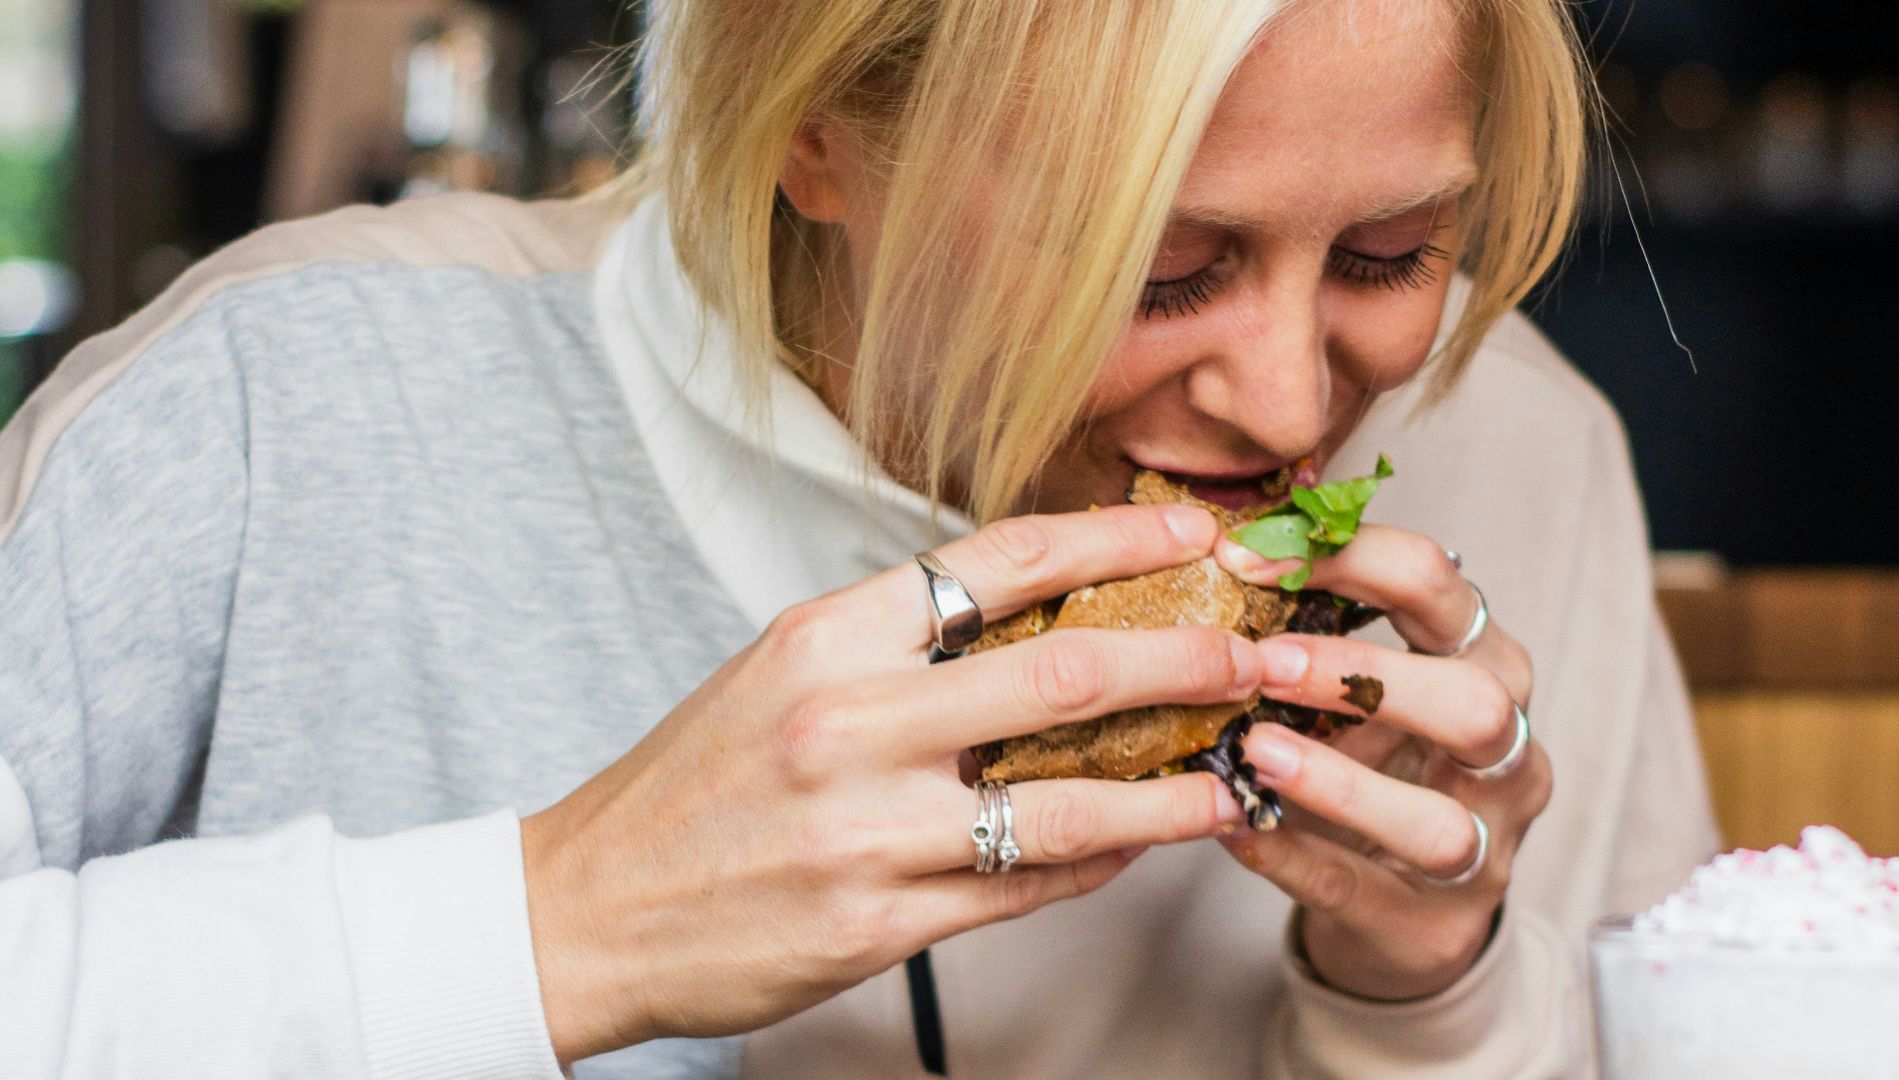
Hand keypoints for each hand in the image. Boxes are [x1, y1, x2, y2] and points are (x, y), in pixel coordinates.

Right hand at [521, 504, 1258, 1063]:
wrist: (587, 908)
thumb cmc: (692, 785)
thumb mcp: (780, 674)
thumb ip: (898, 645)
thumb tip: (1035, 617)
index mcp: (827, 635)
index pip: (1001, 559)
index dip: (1116, 536)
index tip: (1193, 528)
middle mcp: (850, 721)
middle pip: (1064, 671)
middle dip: (1186, 657)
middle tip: (1257, 654)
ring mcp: (866, 829)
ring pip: (1068, 801)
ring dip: (1171, 787)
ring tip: (1233, 775)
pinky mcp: (876, 924)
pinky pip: (1024, 887)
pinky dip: (1096, 862)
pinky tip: (1138, 844)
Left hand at [1214, 525, 1551, 1000]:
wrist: (1405, 906)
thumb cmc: (1375, 764)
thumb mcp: (1356, 690)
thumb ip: (1311, 629)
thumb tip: (1220, 551)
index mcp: (1485, 663)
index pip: (1441, 585)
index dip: (1350, 558)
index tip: (1247, 557)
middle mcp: (1506, 753)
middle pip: (1475, 701)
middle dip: (1366, 675)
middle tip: (1265, 663)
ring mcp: (1483, 849)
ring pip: (1437, 822)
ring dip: (1339, 783)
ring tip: (1254, 750)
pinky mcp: (1431, 924)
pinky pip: (1359, 890)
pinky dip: (1292, 856)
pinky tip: (1234, 827)